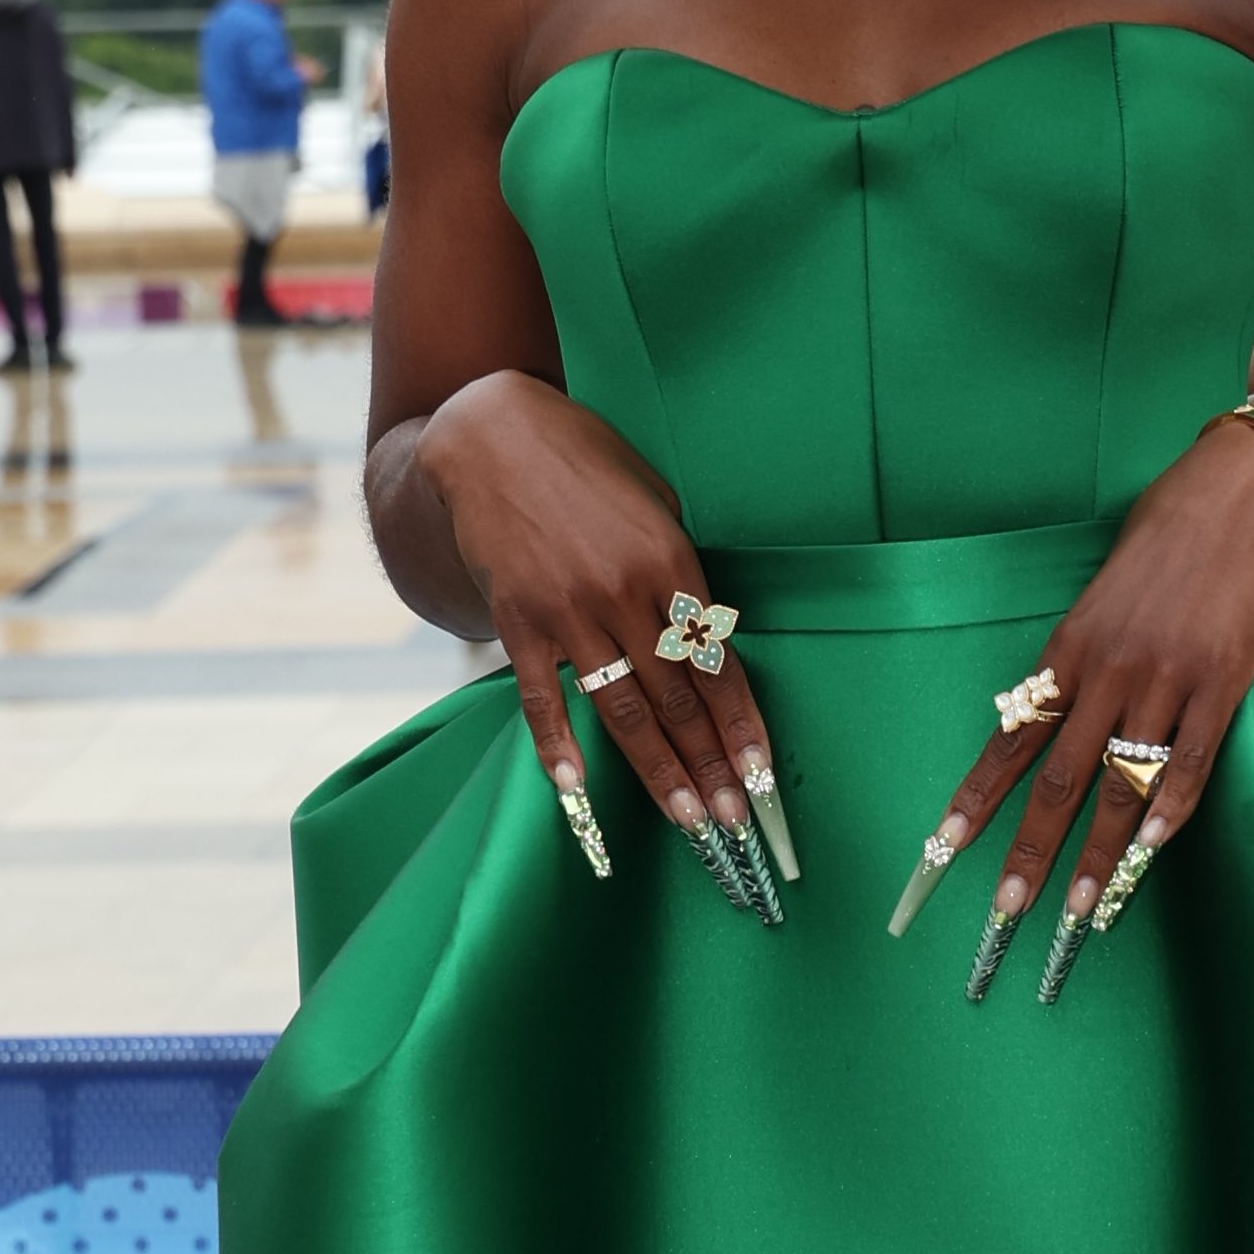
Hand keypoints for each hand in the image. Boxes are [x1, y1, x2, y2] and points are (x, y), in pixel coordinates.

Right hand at [417, 369, 784, 881]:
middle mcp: (625, 592)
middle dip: (711, 765)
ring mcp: (568, 610)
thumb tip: (709, 631)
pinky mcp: (517, 619)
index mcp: (672, 561)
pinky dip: (558, 743)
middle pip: (679, 699)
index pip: (718, 663)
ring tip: (687, 819)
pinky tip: (577, 788)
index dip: (742, 725)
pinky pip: (543, 695)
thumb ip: (682, 568)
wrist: (491, 434)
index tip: (761, 773)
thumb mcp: (655, 498)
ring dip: (658, 771)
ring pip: (623, 709)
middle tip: (735, 819)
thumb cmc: (585, 462)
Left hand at [904, 415, 1253, 988]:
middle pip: (1058, 780)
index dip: (976, 799)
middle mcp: (1108, 671)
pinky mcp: (1222, 683)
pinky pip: (1190, 763)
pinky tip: (1150, 854)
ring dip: (1099, 856)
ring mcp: (1166, 680)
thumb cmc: (1172, 533)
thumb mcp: (1104, 592)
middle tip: (1007, 907)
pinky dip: (1170, 813)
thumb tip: (1055, 710)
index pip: (1011, 739)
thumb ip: (1081, 656)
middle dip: (1029, 849)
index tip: (944, 848)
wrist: (1246, 493)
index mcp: (1069, 648)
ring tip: (1080, 909)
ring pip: (1123, 786)